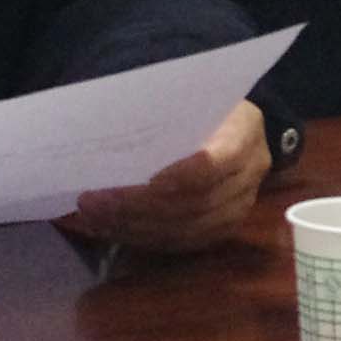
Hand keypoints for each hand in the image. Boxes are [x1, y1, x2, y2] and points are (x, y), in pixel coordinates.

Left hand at [65, 100, 271, 253]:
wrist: (244, 128)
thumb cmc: (207, 106)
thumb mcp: (193, 96)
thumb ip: (165, 114)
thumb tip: (109, 129)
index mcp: (244, 134)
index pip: (209, 164)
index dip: (170, 178)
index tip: (127, 181)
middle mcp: (249, 175)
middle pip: (193, 203)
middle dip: (137, 207)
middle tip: (91, 202)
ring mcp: (240, 207)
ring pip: (186, 229)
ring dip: (135, 227)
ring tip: (94, 218)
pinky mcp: (225, 229)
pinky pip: (183, 243)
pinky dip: (145, 239)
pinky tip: (113, 230)